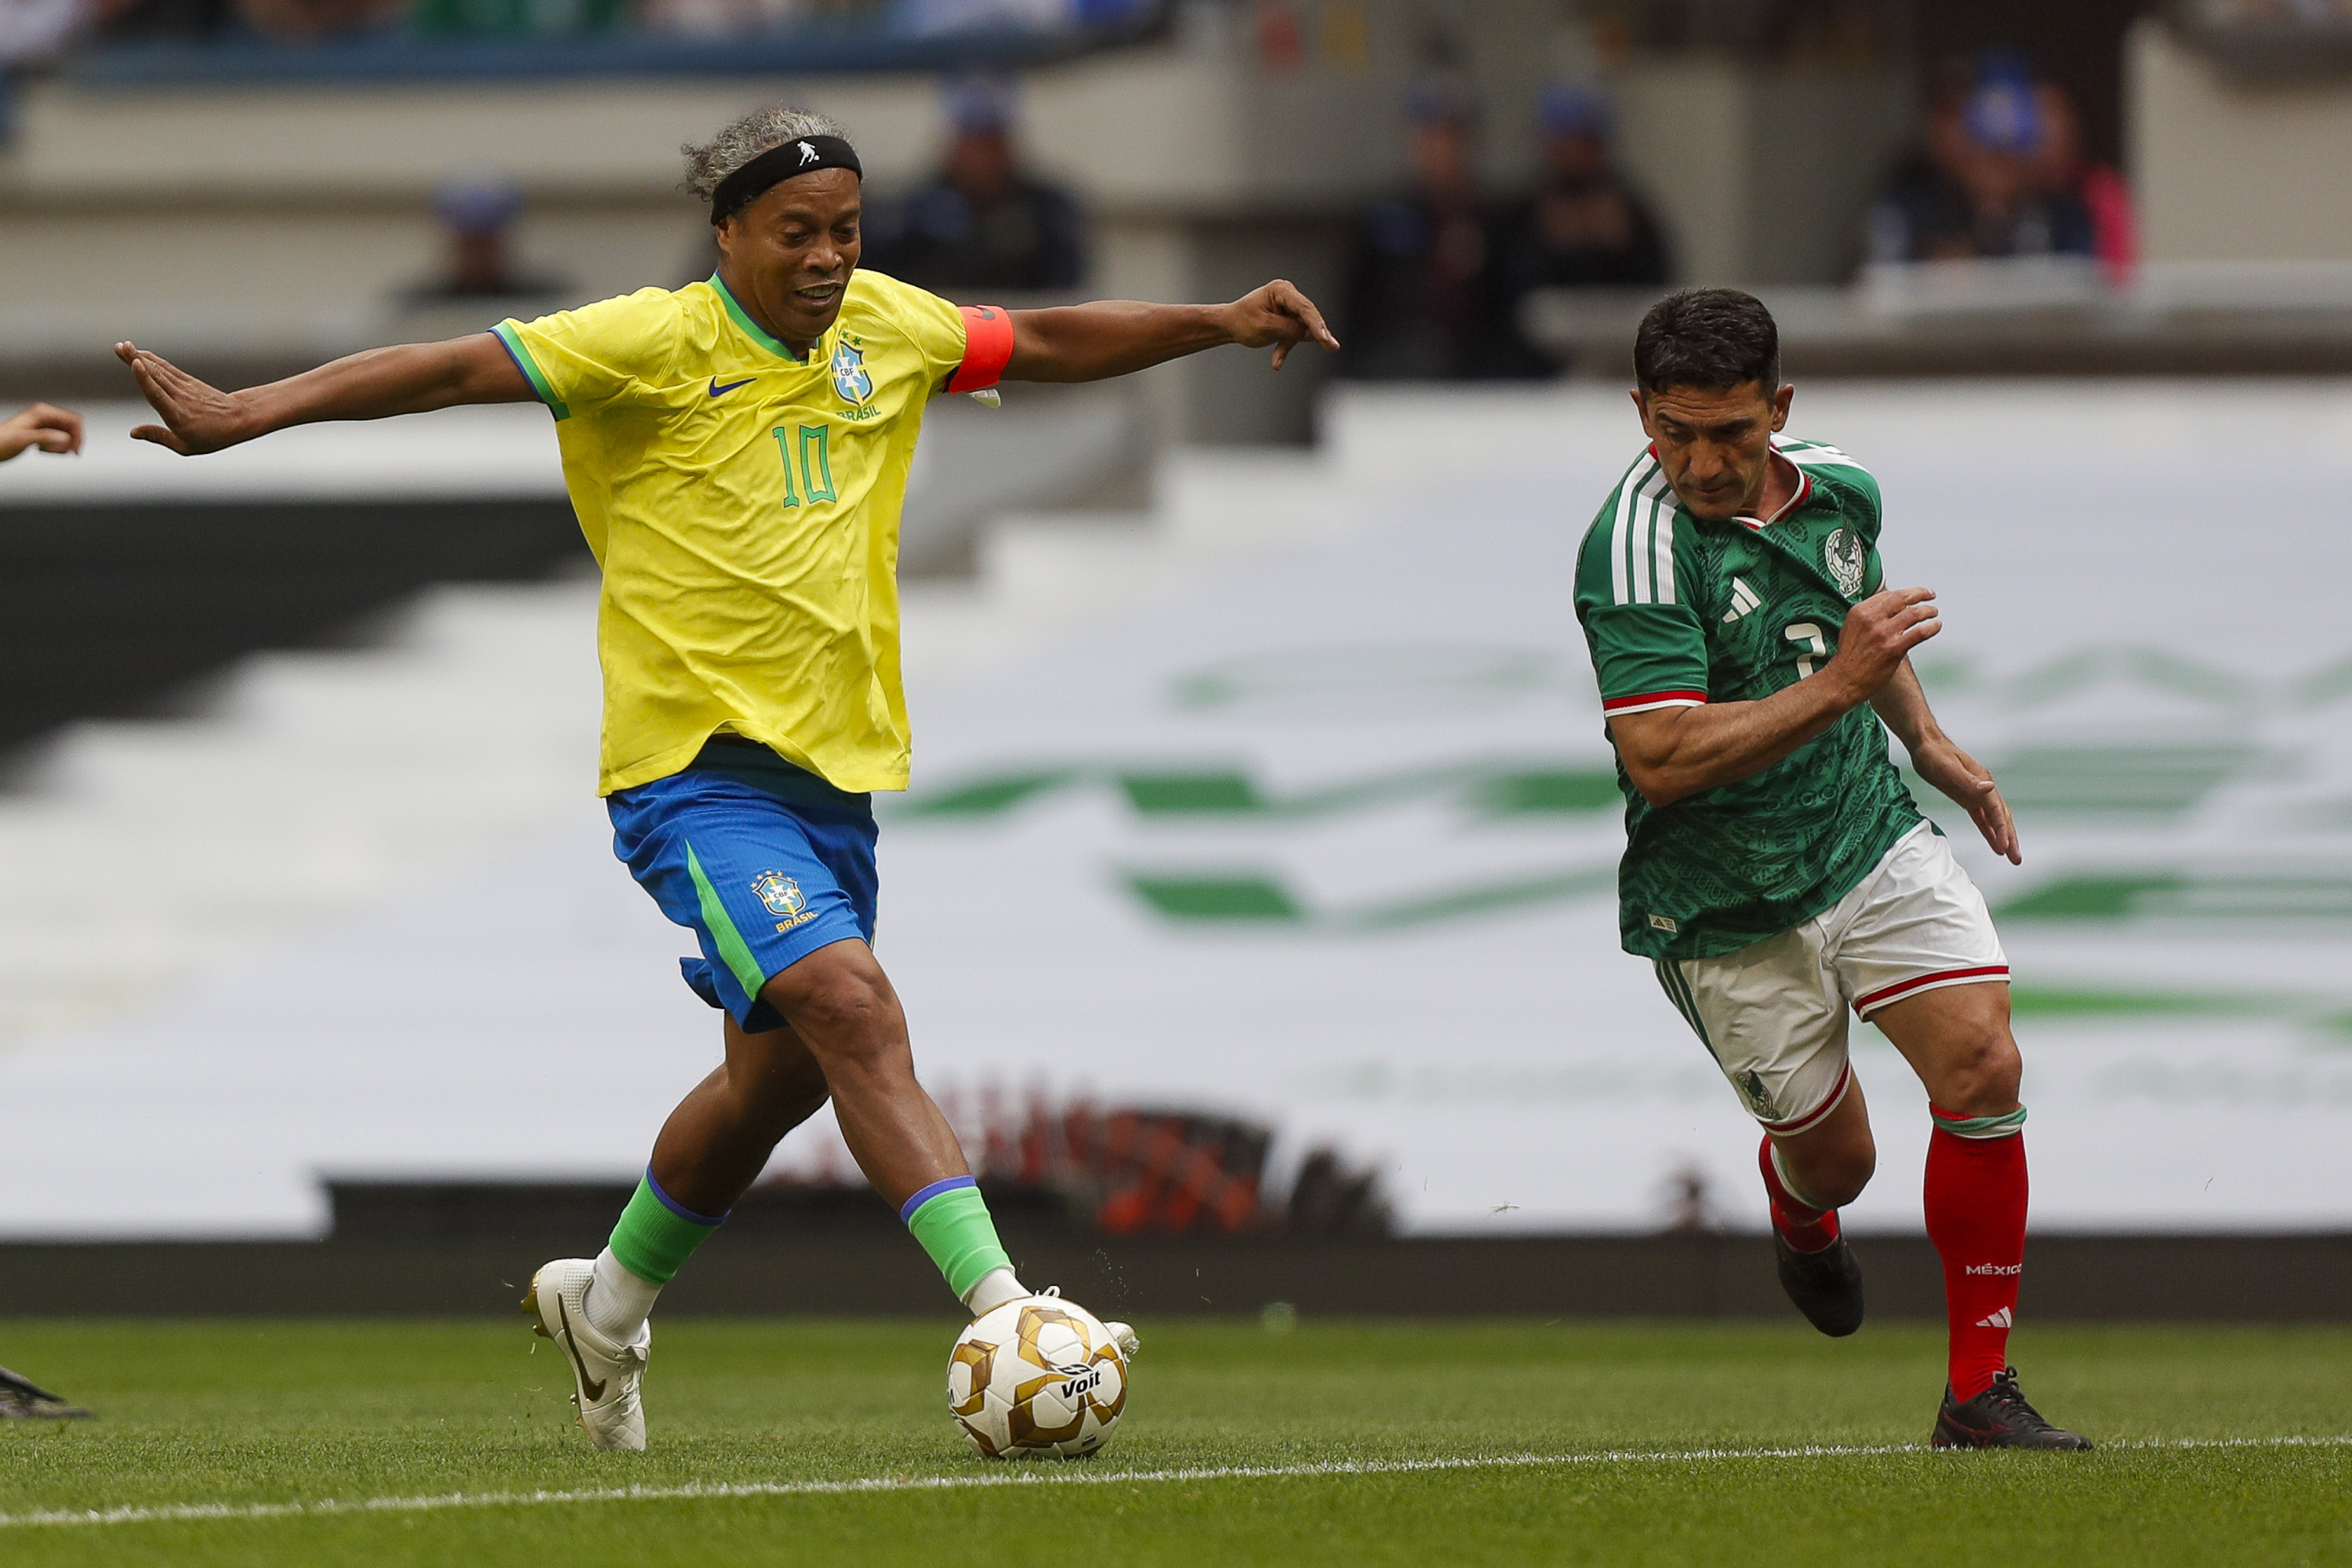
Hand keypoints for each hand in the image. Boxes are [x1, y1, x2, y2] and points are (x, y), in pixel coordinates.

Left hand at [0, 402, 82, 460]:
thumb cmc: (1, 441)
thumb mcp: (23, 439)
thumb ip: (45, 437)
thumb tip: (64, 438)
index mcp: (42, 412)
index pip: (73, 419)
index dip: (78, 435)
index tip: (76, 449)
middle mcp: (45, 415)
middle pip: (72, 426)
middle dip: (72, 441)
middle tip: (65, 452)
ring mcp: (44, 422)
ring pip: (67, 432)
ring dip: (65, 445)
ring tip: (52, 451)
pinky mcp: (43, 431)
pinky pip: (60, 437)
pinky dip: (58, 446)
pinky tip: (48, 451)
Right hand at [114, 341, 256, 454]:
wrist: (239, 420)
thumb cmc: (212, 437)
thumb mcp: (186, 446)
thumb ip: (158, 437)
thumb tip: (133, 432)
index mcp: (178, 416)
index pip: (158, 395)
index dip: (145, 379)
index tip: (135, 364)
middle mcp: (180, 399)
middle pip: (155, 377)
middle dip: (136, 361)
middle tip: (119, 347)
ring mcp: (185, 388)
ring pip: (159, 370)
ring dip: (140, 356)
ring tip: (123, 346)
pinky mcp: (188, 382)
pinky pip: (168, 369)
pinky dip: (153, 360)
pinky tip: (140, 353)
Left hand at [1218, 279, 1339, 369]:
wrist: (1228, 325)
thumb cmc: (1242, 321)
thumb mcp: (1265, 327)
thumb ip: (1289, 330)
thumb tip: (1311, 334)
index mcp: (1281, 290)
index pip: (1304, 308)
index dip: (1317, 324)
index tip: (1325, 339)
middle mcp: (1287, 295)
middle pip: (1307, 316)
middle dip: (1316, 334)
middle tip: (1332, 347)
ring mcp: (1288, 307)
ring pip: (1301, 328)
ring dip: (1288, 345)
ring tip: (1276, 361)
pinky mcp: (1287, 320)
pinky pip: (1292, 334)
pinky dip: (1283, 348)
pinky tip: (1275, 364)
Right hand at [1825, 587, 1938, 698]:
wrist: (1843, 680)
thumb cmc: (1848, 658)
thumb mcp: (1852, 628)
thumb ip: (1869, 616)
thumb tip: (1888, 609)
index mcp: (1860, 612)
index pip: (1888, 594)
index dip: (1905, 592)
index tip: (1914, 593)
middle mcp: (1872, 619)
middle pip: (1903, 598)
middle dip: (1921, 593)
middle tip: (1929, 595)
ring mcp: (1884, 633)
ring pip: (1914, 613)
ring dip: (1928, 610)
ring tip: (1933, 612)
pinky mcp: (1894, 648)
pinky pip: (1919, 632)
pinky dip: (1931, 627)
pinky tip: (1935, 626)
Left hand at [1911, 734, 2019, 863]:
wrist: (1925, 745)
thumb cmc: (1934, 755)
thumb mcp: (1948, 768)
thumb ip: (1968, 781)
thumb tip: (1990, 788)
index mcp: (1982, 781)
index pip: (1996, 810)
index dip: (2001, 829)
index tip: (2005, 847)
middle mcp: (1984, 788)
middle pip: (2002, 817)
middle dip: (2010, 838)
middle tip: (2016, 859)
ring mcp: (1976, 793)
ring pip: (1994, 819)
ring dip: (2002, 837)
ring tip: (2010, 856)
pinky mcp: (1967, 798)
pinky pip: (1982, 818)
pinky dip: (1989, 831)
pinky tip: (1994, 843)